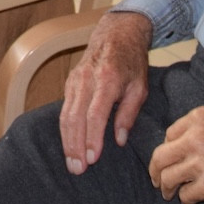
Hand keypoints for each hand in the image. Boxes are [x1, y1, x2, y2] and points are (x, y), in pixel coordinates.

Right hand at [59, 11, 152, 174]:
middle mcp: (86, 80)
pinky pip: (63, 109)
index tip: (92, 158)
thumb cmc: (131, 62)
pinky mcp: (69, 82)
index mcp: (107, 80)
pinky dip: (64, 129)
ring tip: (71, 163)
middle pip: (75, 118)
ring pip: (65, 115)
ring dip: (67, 141)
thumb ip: (129, 113)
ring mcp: (75, 80)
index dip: (92, 138)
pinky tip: (68, 145)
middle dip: (74, 146)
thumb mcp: (140, 86)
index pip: (95, 114)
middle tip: (77, 169)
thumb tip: (119, 140)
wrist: (116, 33)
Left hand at [146, 108, 203, 203]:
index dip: (168, 149)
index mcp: (199, 118)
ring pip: (168, 178)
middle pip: (160, 156)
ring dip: (167, 188)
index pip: (169, 134)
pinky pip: (186, 196)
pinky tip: (190, 203)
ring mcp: (200, 162)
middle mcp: (194, 138)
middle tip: (157, 180)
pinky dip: (186, 201)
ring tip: (170, 194)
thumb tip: (187, 143)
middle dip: (156, 170)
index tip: (169, 158)